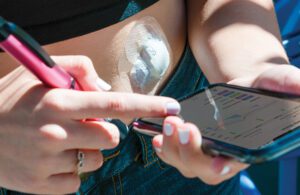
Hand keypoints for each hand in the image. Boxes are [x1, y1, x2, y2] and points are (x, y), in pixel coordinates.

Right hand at [0, 56, 179, 193]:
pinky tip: (52, 159)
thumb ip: (78, 70)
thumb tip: (107, 89)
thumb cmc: (9, 101)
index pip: (115, 104)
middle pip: (110, 137)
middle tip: (80, 125)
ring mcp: (48, 161)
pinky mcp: (42, 185)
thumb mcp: (39, 73)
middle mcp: (56, 132)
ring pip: (96, 159)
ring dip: (87, 150)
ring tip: (61, 141)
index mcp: (59, 102)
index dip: (147, 105)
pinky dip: (72, 170)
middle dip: (103, 131)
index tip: (171, 107)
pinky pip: (78, 180)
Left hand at [152, 64, 299, 184]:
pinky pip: (174, 155)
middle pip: (204, 169)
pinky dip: (165, 149)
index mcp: (248, 149)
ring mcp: (205, 153)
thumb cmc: (261, 87)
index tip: (217, 163)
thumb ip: (288, 83)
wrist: (241, 87)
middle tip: (182, 126)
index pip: (237, 164)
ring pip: (185, 164)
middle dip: (191, 152)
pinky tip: (158, 136)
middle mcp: (226, 157)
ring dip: (173, 148)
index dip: (227, 166)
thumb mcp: (276, 80)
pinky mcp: (191, 145)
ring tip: (169, 124)